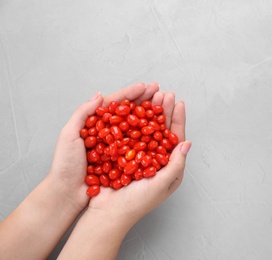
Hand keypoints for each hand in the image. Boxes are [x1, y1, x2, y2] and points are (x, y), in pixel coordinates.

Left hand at [49, 82, 158, 210]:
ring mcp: (117, 145)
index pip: (116, 103)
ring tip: (162, 107)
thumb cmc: (66, 165)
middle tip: (159, 91)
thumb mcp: (69, 135)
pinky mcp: (123, 159)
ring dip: (150, 116)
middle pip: (129, 112)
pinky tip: (159, 131)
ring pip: (136, 127)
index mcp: (95, 122)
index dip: (130, 93)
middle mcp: (109, 132)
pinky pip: (138, 146)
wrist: (68, 193)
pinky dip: (148, 138)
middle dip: (145, 100)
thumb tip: (99, 95)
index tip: (145, 86)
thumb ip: (83, 113)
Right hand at [87, 90, 190, 226]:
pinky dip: (131, 120)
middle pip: (161, 129)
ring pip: (146, 128)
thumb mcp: (161, 184)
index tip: (179, 102)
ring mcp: (138, 155)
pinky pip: (129, 134)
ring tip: (152, 96)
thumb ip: (176, 164)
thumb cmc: (136, 203)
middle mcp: (154, 159)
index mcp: (167, 166)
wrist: (108, 213)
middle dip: (164, 111)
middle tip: (165, 93)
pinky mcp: (123, 154)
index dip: (178, 120)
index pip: (176, 138)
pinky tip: (132, 109)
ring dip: (149, 112)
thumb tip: (188, 143)